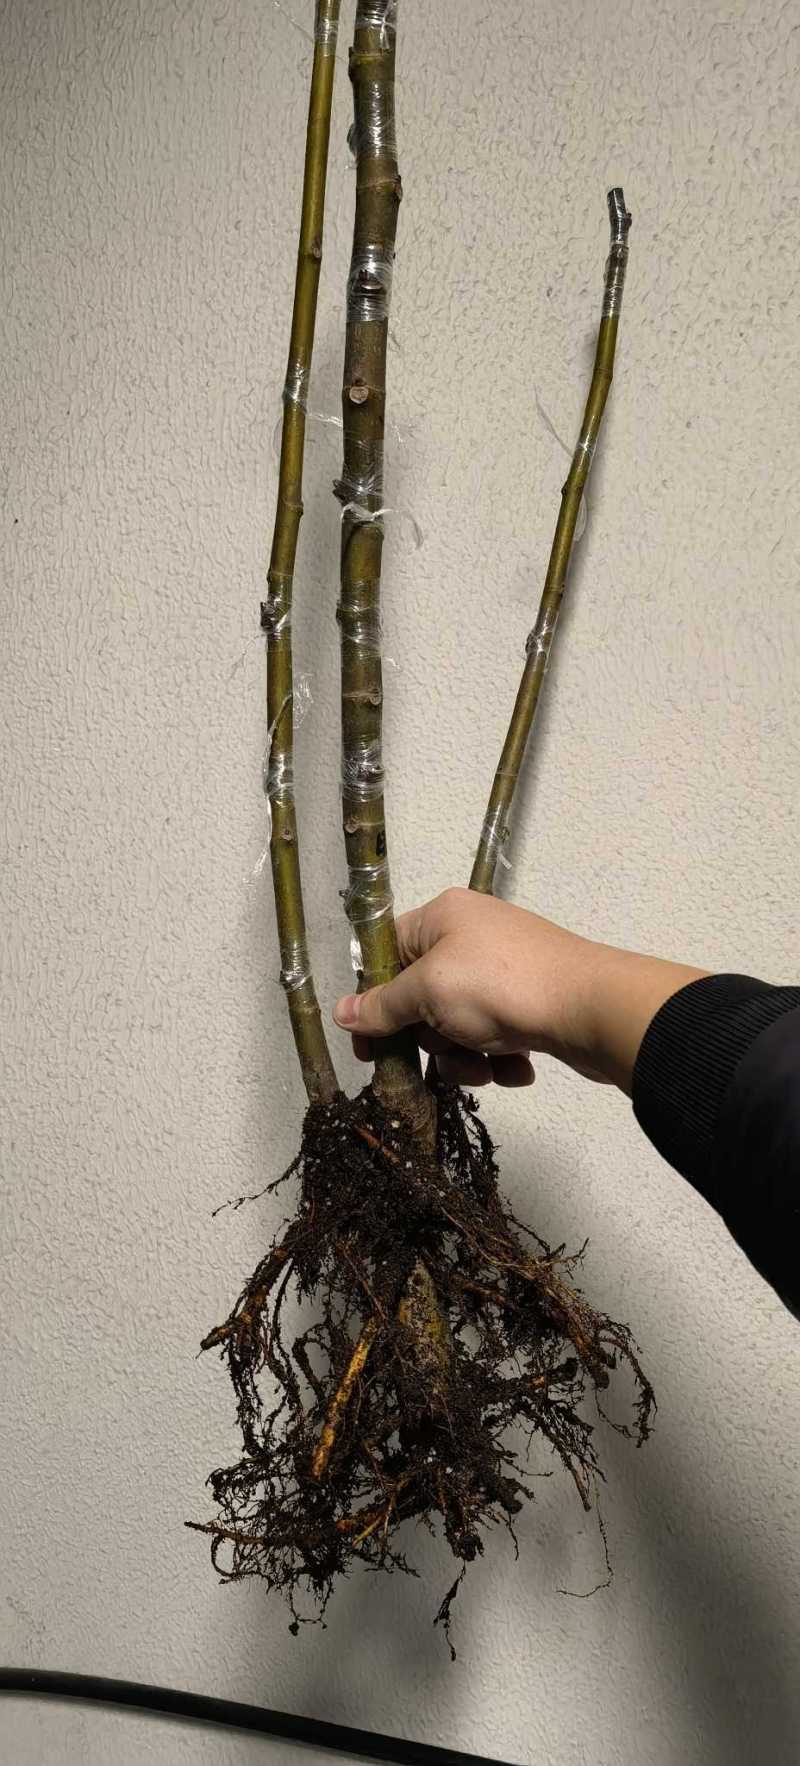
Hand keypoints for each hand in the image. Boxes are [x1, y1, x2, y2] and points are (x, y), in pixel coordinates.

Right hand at [332, 887, 706, 1092]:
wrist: (592, 1009)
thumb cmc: (501, 987)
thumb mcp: (428, 991)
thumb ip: (383, 1006)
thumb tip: (342, 1013)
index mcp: (442, 918)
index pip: (387, 954)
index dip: (374, 1000)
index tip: (369, 1044)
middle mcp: (471, 938)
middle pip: (421, 999)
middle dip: (431, 1039)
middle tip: (443, 1052)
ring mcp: (503, 973)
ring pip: (457, 1027)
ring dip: (466, 1058)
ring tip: (488, 1066)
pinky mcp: (530, 1005)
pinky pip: (494, 1037)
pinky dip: (499, 1058)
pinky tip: (517, 1067)